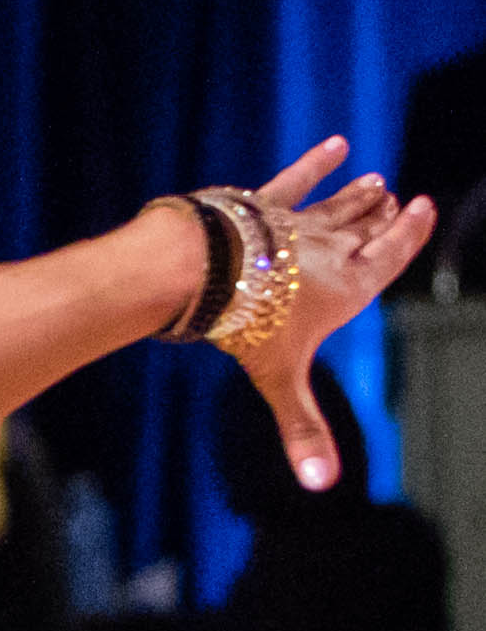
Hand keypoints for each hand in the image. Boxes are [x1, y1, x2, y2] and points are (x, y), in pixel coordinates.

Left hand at [226, 142, 437, 489]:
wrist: (208, 273)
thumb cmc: (248, 325)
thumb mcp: (280, 380)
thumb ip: (301, 429)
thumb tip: (321, 485)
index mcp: (348, 285)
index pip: (389, 255)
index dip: (408, 233)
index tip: (421, 208)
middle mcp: (332, 249)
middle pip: (367, 228)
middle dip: (384, 215)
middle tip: (396, 199)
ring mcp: (299, 223)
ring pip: (339, 205)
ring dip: (357, 195)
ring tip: (374, 182)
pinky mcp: (266, 205)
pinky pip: (296, 179)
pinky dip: (315, 163)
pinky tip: (334, 146)